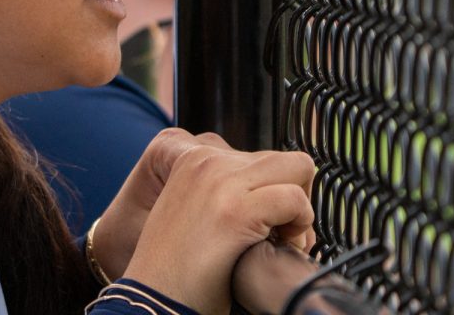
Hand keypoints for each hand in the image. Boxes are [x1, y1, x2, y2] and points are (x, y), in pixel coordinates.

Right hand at [92, 129, 315, 313]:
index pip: (261, 155)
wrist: (152, 298)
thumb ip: (227, 188)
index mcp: (193, 157)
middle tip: (282, 234)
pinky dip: (301, 224)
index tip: (266, 221)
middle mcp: (206, 159)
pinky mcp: (235, 209)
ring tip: (282, 239)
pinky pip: (295, 199)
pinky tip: (280, 247)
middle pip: (285, 159)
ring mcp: (220, 181)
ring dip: (300, 207)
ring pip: (297, 169)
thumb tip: (280, 189)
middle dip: (294, 195)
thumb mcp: (195, 210)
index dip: (275, 188)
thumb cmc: (179, 268)